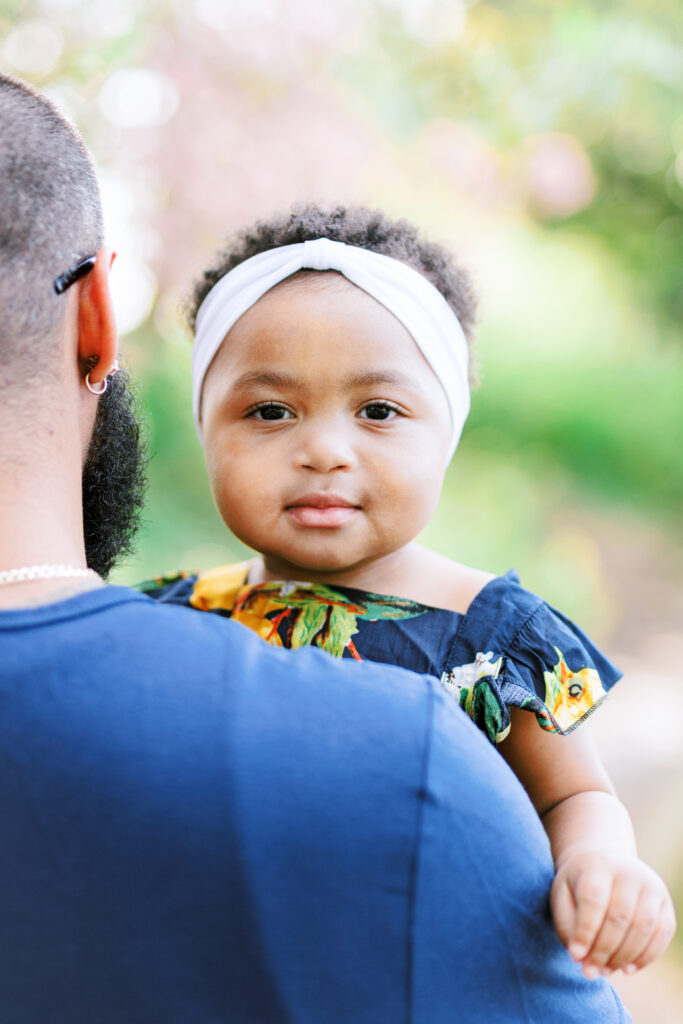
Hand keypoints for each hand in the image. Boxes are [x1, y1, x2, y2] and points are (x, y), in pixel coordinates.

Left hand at [551, 849, 676, 977]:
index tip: (575, 956)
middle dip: (603, 950)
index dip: (585, 932)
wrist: (605, 862)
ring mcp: (651, 885)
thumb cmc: (579, 884)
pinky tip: (627, 969)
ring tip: (605, 971)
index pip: (593, 900)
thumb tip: (579, 957)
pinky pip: (663, 933)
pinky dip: (647, 956)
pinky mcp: (665, 902)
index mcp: (598, 866)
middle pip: (620, 916)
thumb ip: (566, 923)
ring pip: (644, 927)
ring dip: (624, 956)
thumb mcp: (562, 895)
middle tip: (589, 972)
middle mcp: (628, 872)